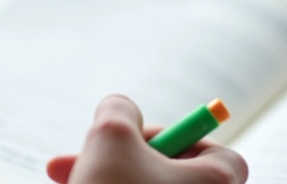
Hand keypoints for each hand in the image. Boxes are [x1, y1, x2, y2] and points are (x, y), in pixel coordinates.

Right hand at [46, 95, 247, 183]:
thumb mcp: (110, 135)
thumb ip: (120, 110)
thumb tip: (121, 111)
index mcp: (217, 183)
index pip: (215, 153)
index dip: (173, 140)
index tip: (132, 141)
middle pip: (173, 177)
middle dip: (119, 162)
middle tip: (77, 162)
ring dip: (107, 181)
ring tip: (69, 181)